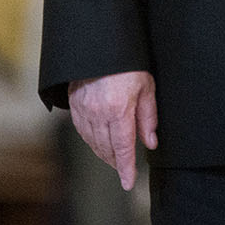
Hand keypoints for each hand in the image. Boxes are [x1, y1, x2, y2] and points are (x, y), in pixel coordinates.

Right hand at [69, 70, 157, 189]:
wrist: (100, 42)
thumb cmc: (127, 63)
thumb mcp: (146, 86)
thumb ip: (148, 117)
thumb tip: (151, 142)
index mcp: (119, 110)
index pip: (122, 149)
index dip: (126, 169)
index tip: (128, 182)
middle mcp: (98, 114)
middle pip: (106, 148)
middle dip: (116, 161)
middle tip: (124, 168)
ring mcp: (84, 110)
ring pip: (92, 142)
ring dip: (103, 153)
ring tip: (113, 157)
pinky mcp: (74, 104)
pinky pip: (82, 131)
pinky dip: (91, 140)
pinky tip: (97, 141)